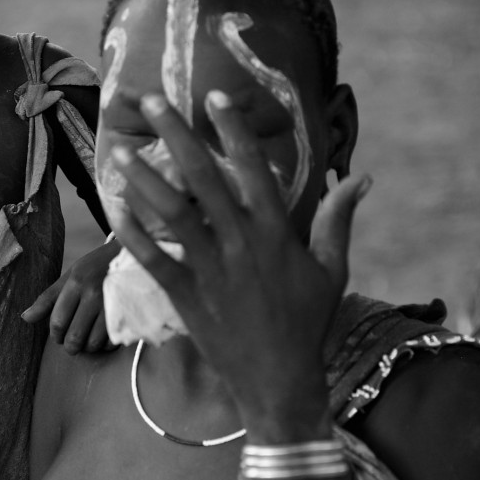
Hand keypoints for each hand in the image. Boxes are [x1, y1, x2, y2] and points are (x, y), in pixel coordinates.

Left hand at [22, 240, 118, 353]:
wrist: (131, 255)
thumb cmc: (96, 267)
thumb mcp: (70, 276)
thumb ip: (48, 298)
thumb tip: (25, 318)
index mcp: (77, 283)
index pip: (58, 321)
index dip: (55, 334)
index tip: (58, 335)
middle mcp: (94, 295)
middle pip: (74, 337)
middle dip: (69, 345)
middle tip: (71, 341)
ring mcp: (112, 306)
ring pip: (92, 344)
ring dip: (87, 347)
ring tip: (87, 339)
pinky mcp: (127, 315)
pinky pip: (111, 343)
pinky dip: (104, 345)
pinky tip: (103, 336)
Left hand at [110, 92, 370, 439]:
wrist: (279, 382)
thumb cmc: (307, 323)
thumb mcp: (332, 270)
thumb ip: (338, 220)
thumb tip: (363, 178)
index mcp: (276, 232)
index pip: (253, 168)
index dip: (234, 129)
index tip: (215, 97)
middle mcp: (240, 243)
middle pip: (203, 180)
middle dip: (176, 137)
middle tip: (151, 102)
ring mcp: (210, 270)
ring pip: (172, 215)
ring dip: (143, 180)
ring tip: (119, 150)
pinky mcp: (186, 297)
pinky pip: (154, 261)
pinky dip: (133, 235)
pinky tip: (115, 209)